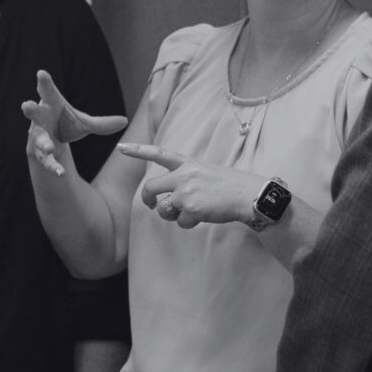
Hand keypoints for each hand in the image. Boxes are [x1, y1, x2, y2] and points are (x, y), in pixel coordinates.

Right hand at [22, 69, 128, 176]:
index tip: (41, 73)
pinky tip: (61, 173)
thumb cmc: (65, 124)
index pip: (47, 91)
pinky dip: (53, 166)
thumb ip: (102, 124)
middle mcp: (40, 118)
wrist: (51, 143)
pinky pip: (46, 159)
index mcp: (51, 104)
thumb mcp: (84, 123)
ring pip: (39, 139)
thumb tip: (125, 121)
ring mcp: (37, 135)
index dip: (44, 82)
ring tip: (49, 147)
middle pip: (33, 112)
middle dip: (30, 109)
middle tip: (26, 105)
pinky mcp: (38, 152)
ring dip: (44, 143)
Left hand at [121, 144, 269, 228]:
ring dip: (173, 216)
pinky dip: (190, 224)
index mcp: (189, 163)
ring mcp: (186, 191)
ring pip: (164, 209)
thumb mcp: (207, 173)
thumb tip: (169, 199)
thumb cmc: (231, 187)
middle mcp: (184, 175)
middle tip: (152, 206)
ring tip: (192, 212)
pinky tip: (204, 216)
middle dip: (147, 200)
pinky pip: (181, 222)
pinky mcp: (191, 207)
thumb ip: (187, 179)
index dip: (138, 150)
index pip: (159, 153)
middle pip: (150, 188)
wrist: (250, 195)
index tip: (120, 147)